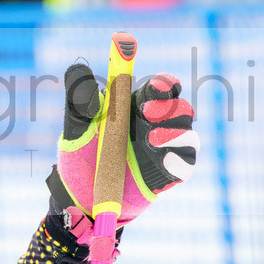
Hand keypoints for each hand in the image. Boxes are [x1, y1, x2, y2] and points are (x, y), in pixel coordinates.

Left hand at [47, 63, 197, 233]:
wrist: (80, 195)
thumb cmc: (81, 155)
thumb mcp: (75, 127)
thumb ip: (78, 101)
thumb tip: (78, 67)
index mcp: (135, 107)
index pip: (160, 88)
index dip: (163, 83)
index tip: (154, 86)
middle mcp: (155, 125)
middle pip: (180, 107)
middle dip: (169, 107)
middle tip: (146, 111)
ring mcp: (164, 149)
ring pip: (188, 133)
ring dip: (174, 133)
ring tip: (149, 140)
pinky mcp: (168, 174)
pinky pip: (185, 164)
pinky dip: (178, 160)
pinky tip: (163, 162)